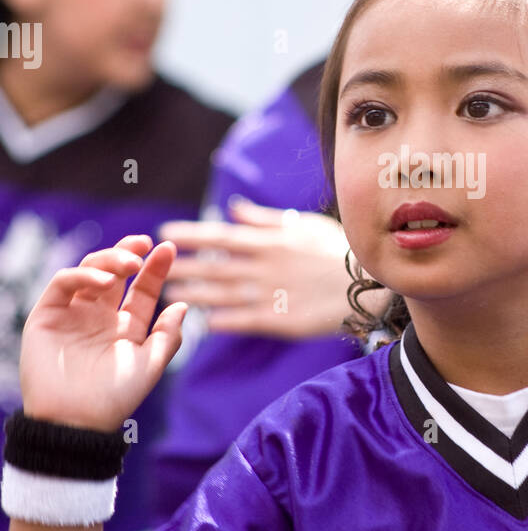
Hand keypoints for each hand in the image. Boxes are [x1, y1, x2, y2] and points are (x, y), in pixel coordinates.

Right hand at [19, 236, 186, 431]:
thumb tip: (182, 306)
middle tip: (144, 244)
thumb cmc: (114, 399)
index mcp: (125, 327)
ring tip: (129, 264)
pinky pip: (63, 283)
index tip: (168, 249)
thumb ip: (167, 336)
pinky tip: (104, 280)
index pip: (141, 289)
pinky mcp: (47, 315)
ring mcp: (72, 313)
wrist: (74, 422)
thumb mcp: (149, 366)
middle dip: (128, 252)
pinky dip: (83, 274)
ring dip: (109, 259)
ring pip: (89, 271)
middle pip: (114, 272)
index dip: (155, 269)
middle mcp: (98, 316)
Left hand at [158, 198, 363, 339]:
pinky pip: (245, 320)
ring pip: (223, 294)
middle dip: (183, 267)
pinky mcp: (281, 320)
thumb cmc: (339, 250)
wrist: (370, 285)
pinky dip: (223, 321)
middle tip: (154, 267)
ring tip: (169, 294)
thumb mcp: (304, 225)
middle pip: (215, 267)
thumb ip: (265, 219)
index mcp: (270, 241)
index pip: (221, 236)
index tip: (165, 232)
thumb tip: (233, 208)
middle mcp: (266, 266)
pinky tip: (203, 322)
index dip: (191, 234)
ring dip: (194, 294)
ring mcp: (272, 294)